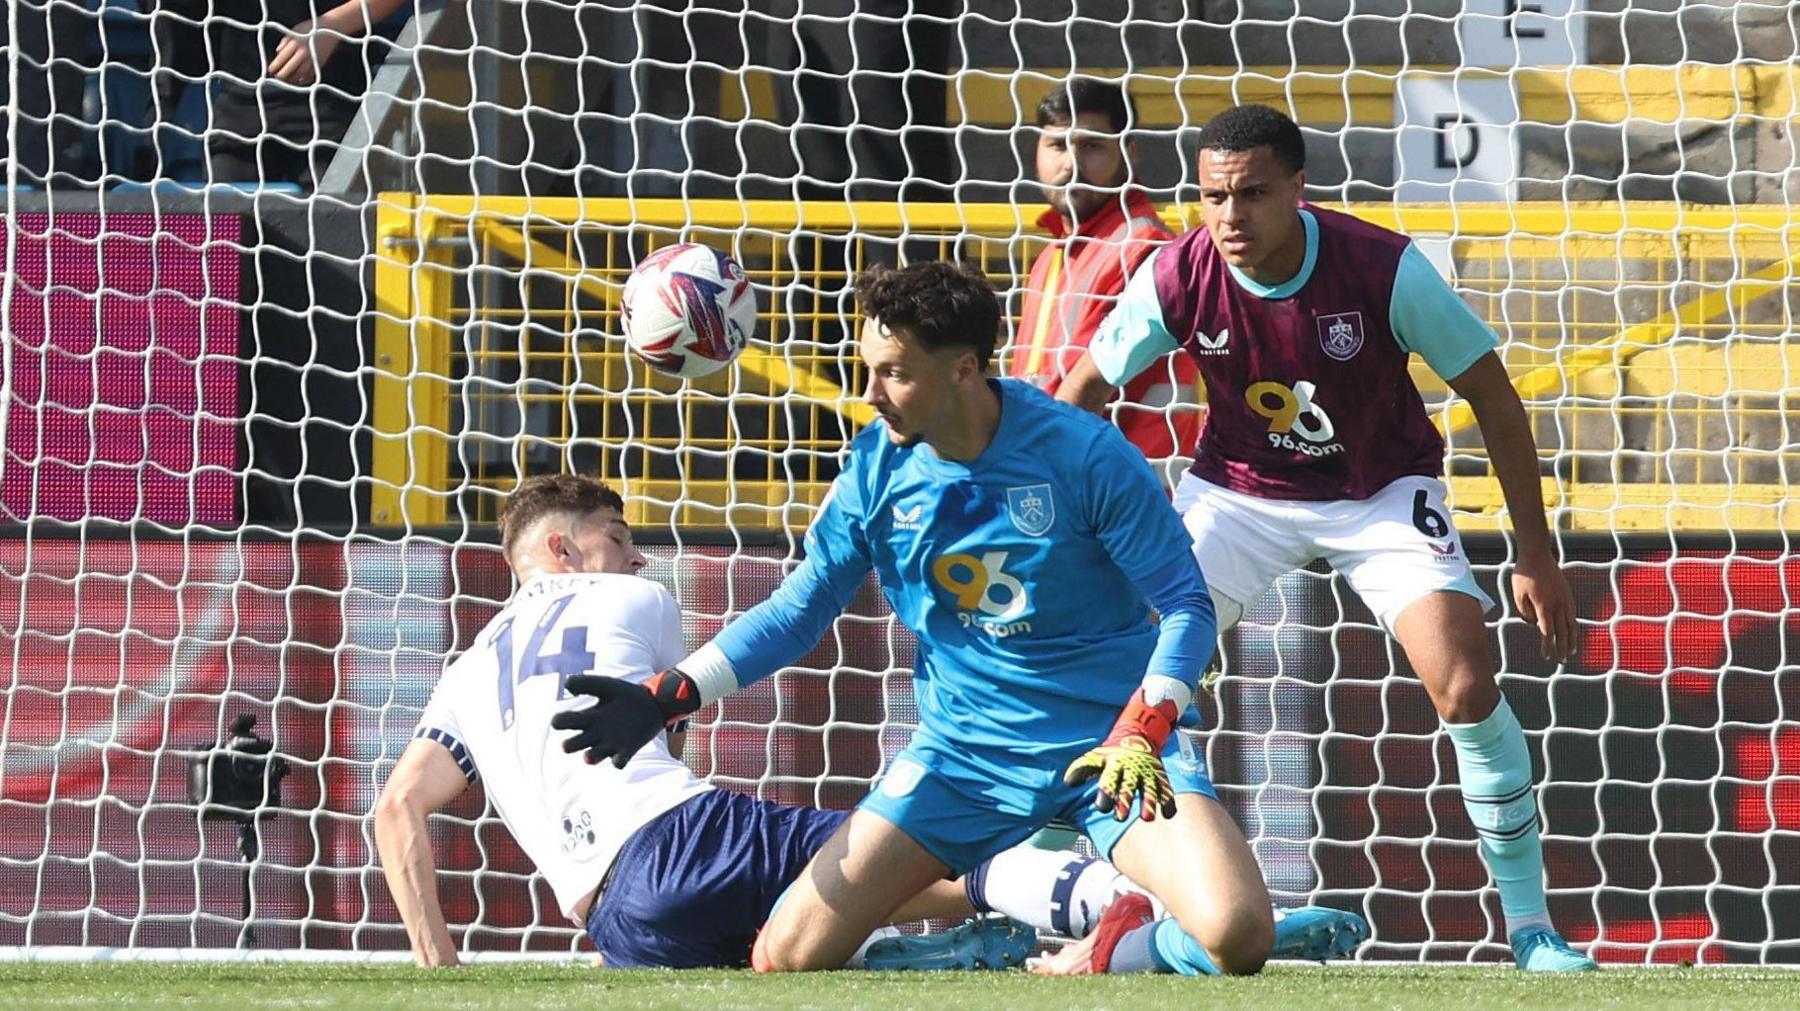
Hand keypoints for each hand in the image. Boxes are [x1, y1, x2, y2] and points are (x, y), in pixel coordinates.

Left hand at [268, 19, 343, 84]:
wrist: (331, 29)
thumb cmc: (311, 28)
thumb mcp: (295, 30)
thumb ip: (285, 41)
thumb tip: (278, 51)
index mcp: (295, 44)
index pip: (281, 59)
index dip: (274, 66)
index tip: (270, 70)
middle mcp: (303, 54)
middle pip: (290, 69)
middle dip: (281, 75)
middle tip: (277, 77)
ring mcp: (312, 60)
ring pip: (300, 75)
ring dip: (292, 79)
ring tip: (287, 79)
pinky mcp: (320, 64)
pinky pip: (310, 76)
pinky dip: (304, 79)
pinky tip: (299, 79)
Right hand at [551, 670, 699, 767]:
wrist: (653, 702)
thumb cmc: (625, 695)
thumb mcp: (606, 685)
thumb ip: (586, 682)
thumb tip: (566, 685)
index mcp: (587, 717)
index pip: (563, 722)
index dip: (558, 722)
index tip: (564, 719)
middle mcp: (595, 733)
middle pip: (571, 746)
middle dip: (570, 745)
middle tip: (578, 738)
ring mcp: (610, 743)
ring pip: (592, 758)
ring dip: (590, 757)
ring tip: (590, 755)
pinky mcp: (627, 750)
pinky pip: (619, 763)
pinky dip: (618, 762)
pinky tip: (621, 756)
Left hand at [1063, 735, 1176, 821]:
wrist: (1138, 735)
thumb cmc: (1113, 753)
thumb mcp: (1096, 757)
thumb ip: (1082, 769)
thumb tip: (1068, 782)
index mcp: (1115, 764)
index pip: (1109, 778)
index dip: (1106, 792)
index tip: (1102, 807)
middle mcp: (1132, 769)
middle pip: (1129, 785)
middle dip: (1125, 801)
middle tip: (1119, 818)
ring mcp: (1147, 773)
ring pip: (1149, 789)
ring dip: (1148, 803)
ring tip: (1147, 818)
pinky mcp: (1160, 777)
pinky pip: (1166, 789)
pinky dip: (1168, 801)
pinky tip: (1167, 815)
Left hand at [1512, 549, 1577, 663]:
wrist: (1537, 555)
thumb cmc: (1523, 575)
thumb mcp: (1517, 594)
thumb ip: (1525, 612)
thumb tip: (1535, 624)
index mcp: (1543, 606)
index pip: (1547, 632)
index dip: (1547, 646)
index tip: (1546, 657)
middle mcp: (1557, 604)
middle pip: (1562, 632)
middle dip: (1562, 648)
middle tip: (1561, 661)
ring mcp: (1565, 599)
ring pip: (1571, 625)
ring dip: (1572, 640)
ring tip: (1572, 652)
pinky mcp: (1568, 594)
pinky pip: (1573, 615)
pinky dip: (1574, 627)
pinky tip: (1573, 633)